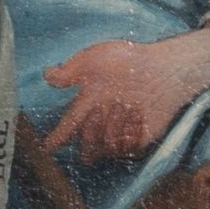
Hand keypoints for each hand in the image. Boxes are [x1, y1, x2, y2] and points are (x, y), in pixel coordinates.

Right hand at [48, 28, 209, 157]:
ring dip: (111, 129)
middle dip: (90, 131)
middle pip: (85, 143)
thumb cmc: (128, 60)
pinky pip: (125, 149)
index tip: (46, 148)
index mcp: (89, 102)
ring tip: (125, 107)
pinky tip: (138, 115)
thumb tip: (46, 75)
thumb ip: (69, 71)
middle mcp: (102, 120)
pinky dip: (129, 133)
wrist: (164, 69)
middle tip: (100, 111)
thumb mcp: (94, 58)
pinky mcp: (138, 139)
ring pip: (104, 148)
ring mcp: (120, 131)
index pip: (68, 125)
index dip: (57, 138)